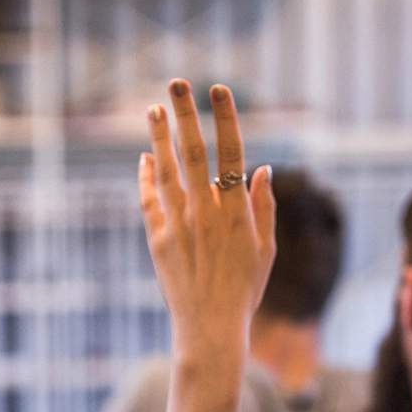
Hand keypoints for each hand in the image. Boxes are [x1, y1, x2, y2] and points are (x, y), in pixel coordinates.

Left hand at [139, 80, 274, 364]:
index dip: (225, 118)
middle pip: (194, 152)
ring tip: (153, 109)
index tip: (218, 89)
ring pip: (166, 170)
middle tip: (176, 83)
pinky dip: (146, 176)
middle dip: (185, 114)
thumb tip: (263, 169)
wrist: (209, 328)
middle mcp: (207, 213)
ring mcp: (179, 225)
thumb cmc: (244, 291)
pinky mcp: (158, 240)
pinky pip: (149, 199)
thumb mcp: (266, 250)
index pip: (233, 152)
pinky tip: (145, 157)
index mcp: (238, 212)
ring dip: (159, 137)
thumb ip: (263, 208)